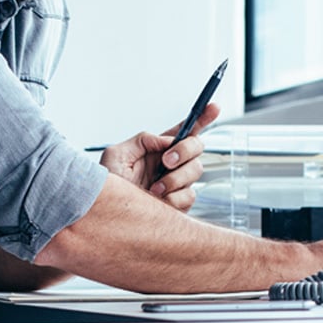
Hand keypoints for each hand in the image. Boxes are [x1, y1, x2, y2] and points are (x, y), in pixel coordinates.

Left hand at [99, 103, 219, 211]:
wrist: (109, 214)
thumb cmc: (108, 186)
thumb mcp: (117, 154)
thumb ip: (143, 140)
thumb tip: (167, 141)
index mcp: (159, 148)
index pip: (185, 129)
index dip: (203, 117)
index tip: (214, 107)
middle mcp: (172, 163)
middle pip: (197, 146)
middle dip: (185, 150)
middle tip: (166, 161)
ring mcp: (178, 182)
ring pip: (195, 170)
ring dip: (175, 178)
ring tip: (153, 188)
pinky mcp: (180, 202)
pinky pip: (189, 195)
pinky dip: (173, 197)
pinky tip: (158, 200)